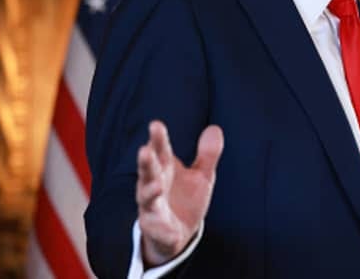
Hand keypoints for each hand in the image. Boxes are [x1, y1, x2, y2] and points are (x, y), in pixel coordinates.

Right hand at [136, 121, 223, 266]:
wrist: (177, 235)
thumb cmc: (185, 199)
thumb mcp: (201, 176)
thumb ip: (207, 155)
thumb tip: (215, 128)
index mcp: (165, 170)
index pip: (161, 151)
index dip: (158, 139)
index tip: (155, 124)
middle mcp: (154, 186)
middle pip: (148, 171)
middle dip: (146, 162)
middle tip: (144, 150)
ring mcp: (152, 209)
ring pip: (146, 198)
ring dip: (150, 191)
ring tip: (157, 186)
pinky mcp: (156, 230)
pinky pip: (159, 231)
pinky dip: (165, 232)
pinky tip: (173, 233)